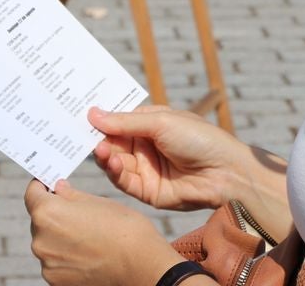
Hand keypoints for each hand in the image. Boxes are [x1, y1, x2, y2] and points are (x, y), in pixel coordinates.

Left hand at [25, 179, 183, 285]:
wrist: (142, 267)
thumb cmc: (124, 229)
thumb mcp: (99, 202)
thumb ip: (71, 195)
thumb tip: (57, 188)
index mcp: (48, 214)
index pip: (32, 194)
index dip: (41, 186)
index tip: (49, 185)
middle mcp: (40, 240)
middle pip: (40, 220)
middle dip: (54, 213)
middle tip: (78, 212)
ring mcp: (47, 264)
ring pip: (48, 242)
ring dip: (60, 236)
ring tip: (88, 236)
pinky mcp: (56, 281)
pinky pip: (55, 262)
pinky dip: (66, 256)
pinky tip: (88, 253)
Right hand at [90, 105, 249, 211]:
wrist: (225, 171)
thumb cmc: (199, 138)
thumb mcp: (161, 122)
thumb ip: (126, 121)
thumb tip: (93, 114)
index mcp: (150, 123)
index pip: (118, 120)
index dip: (100, 119)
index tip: (78, 114)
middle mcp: (145, 146)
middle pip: (112, 142)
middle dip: (98, 138)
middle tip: (81, 135)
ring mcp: (145, 168)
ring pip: (114, 162)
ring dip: (104, 155)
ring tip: (100, 149)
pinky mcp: (146, 190)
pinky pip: (123, 181)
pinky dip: (113, 171)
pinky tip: (109, 161)